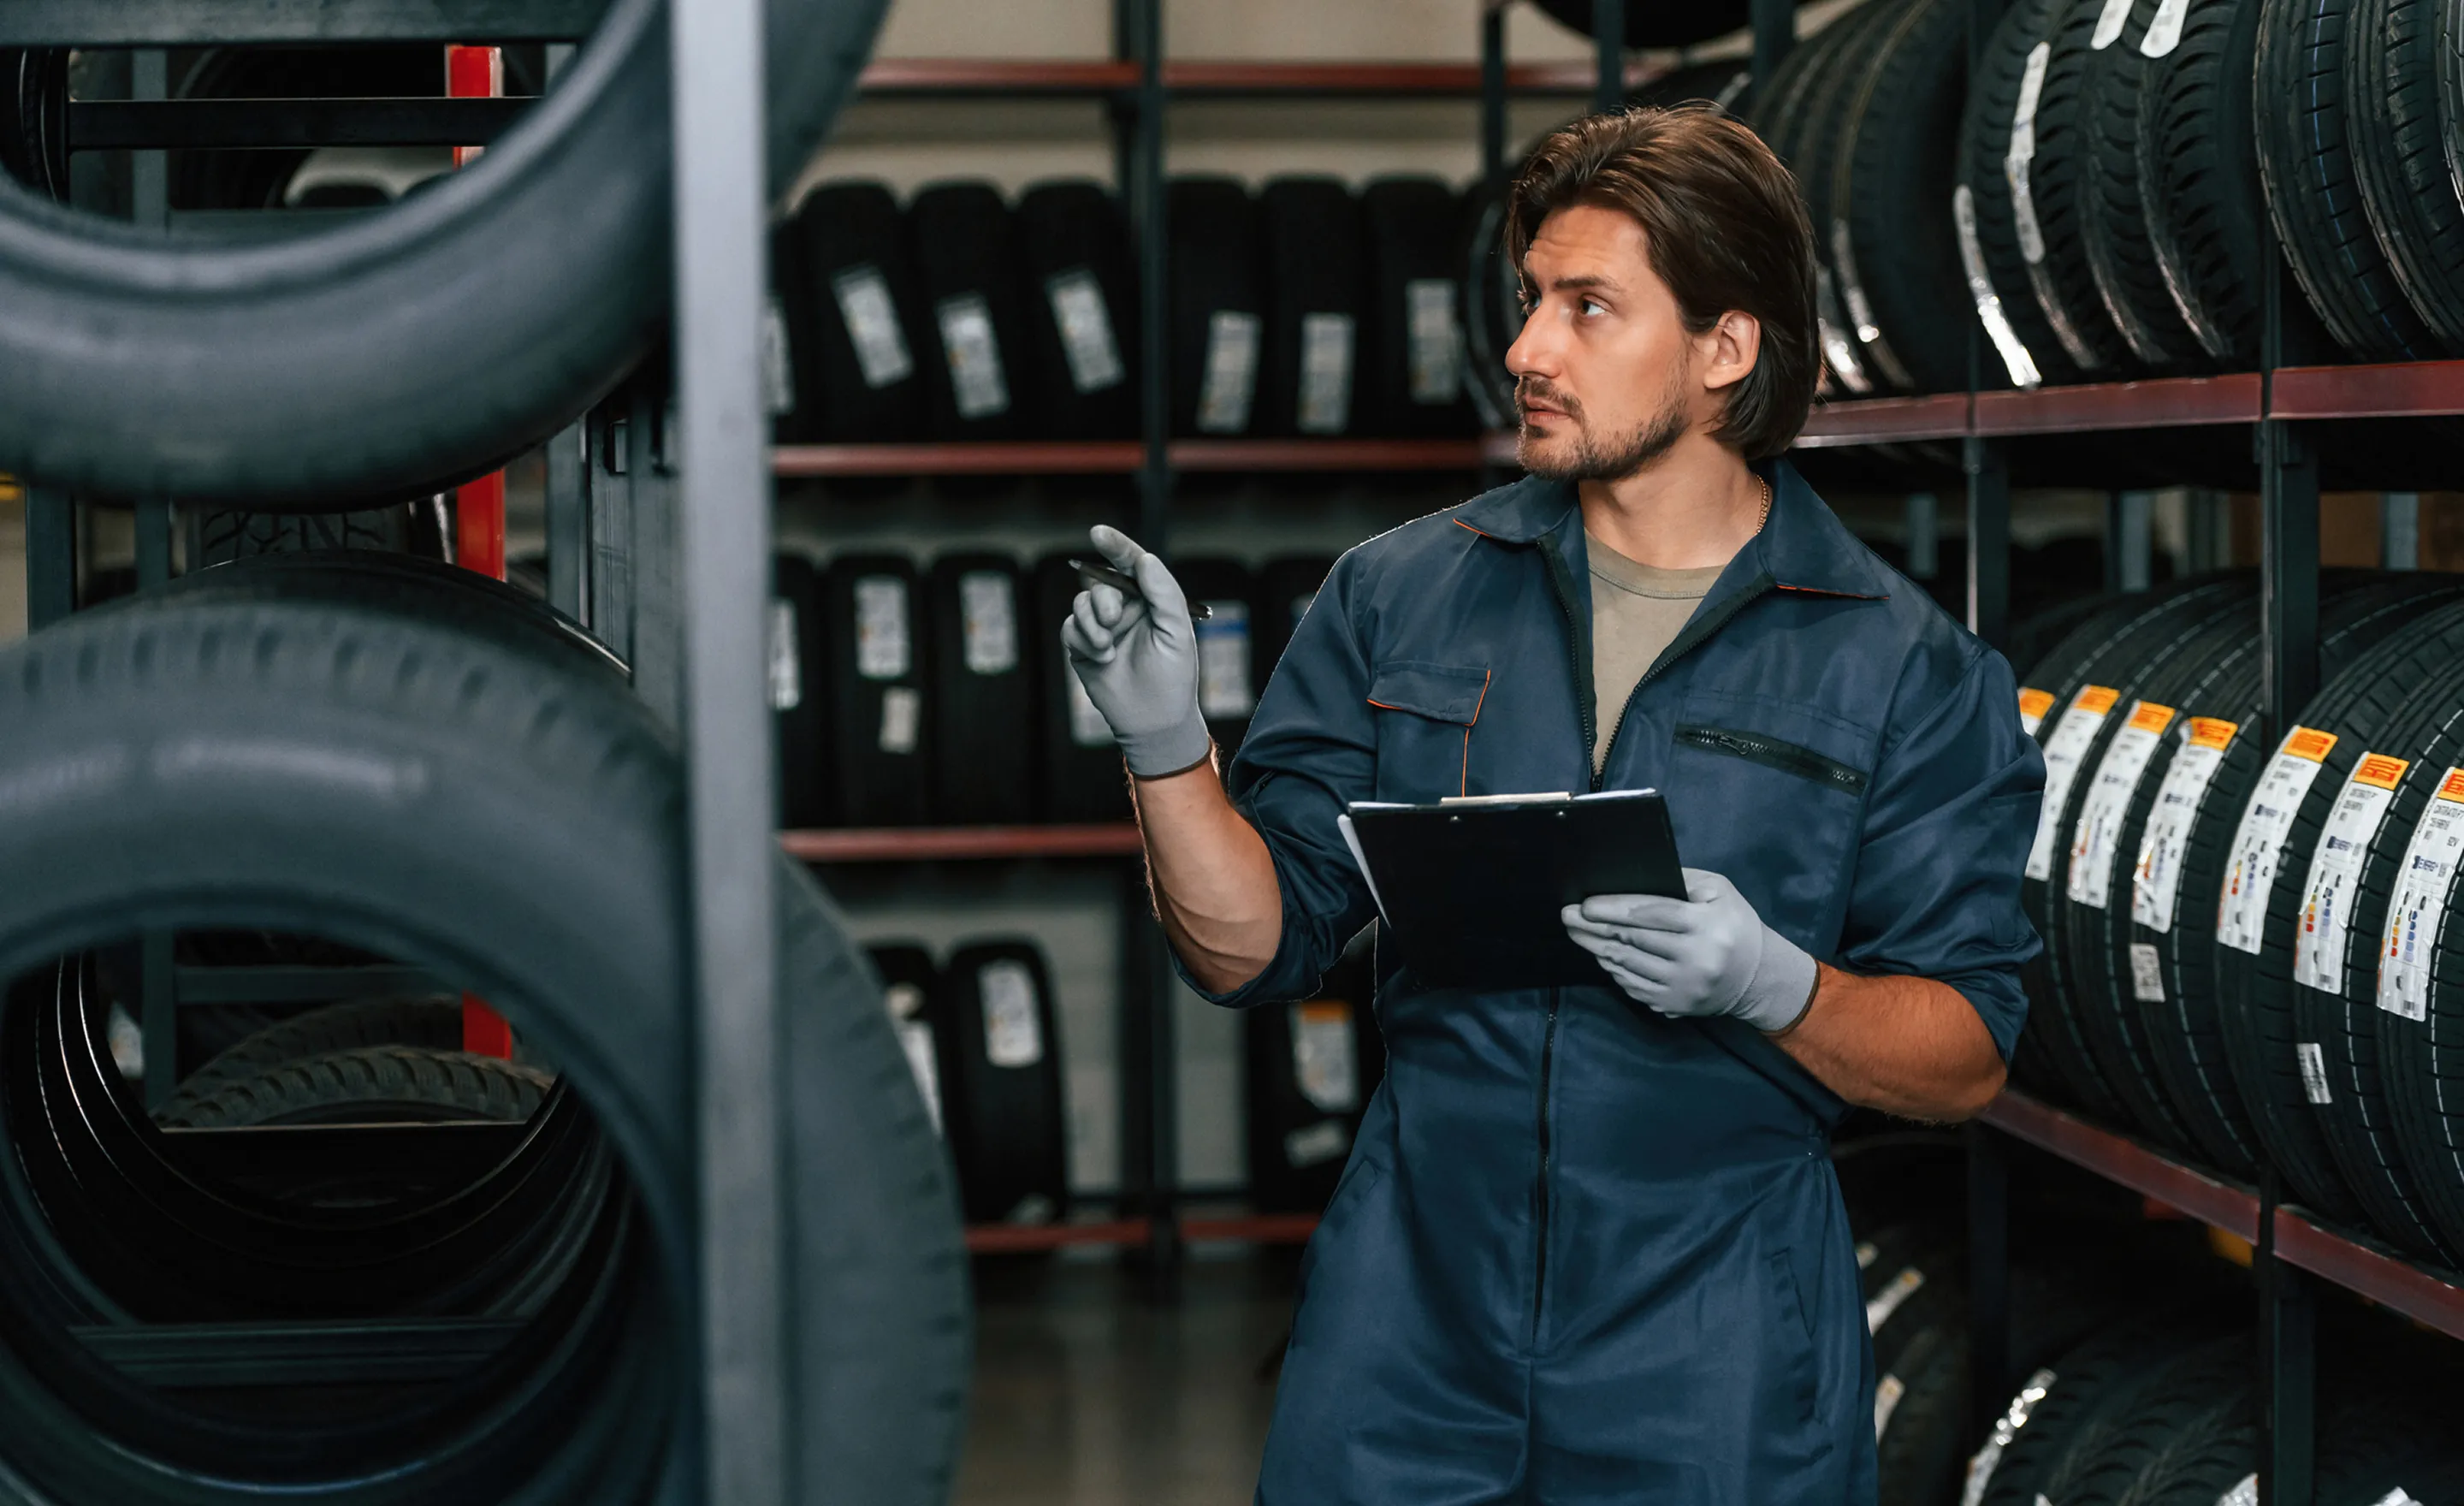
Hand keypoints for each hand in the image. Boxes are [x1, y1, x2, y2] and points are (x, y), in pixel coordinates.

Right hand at [1061, 525, 1211, 777]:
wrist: (1154, 720)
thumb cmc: (1174, 676)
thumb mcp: (1177, 632)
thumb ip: (1163, 593)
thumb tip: (1144, 559)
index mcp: (1150, 600)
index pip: (1131, 564)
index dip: (1115, 545)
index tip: (1098, 533)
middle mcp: (1125, 609)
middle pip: (1100, 582)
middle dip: (1103, 597)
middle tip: (1113, 619)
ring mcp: (1102, 627)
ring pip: (1081, 603)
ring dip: (1091, 621)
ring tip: (1107, 646)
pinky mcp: (1082, 647)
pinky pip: (1070, 627)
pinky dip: (1082, 638)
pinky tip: (1101, 657)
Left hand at [1561, 868, 1817, 1033]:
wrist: (1758, 976)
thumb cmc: (1734, 923)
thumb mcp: (1719, 891)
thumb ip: (1681, 880)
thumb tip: (1635, 875)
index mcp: (1706, 925)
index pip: (1651, 914)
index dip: (1613, 908)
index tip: (1584, 904)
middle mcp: (1695, 958)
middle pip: (1632, 940)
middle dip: (1594, 927)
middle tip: (1567, 916)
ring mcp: (1683, 987)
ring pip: (1628, 965)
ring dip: (1597, 948)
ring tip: (1578, 933)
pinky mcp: (1675, 1006)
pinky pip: (1633, 986)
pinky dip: (1613, 970)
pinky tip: (1602, 954)